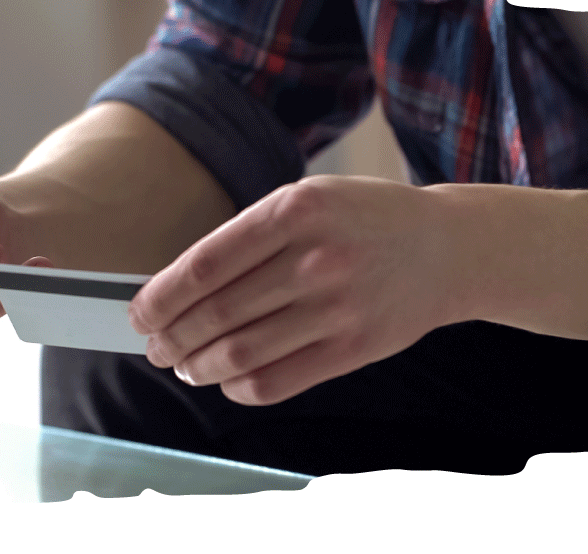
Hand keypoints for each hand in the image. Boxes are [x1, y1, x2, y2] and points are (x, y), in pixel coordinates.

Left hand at [129, 175, 474, 404]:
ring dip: (200, 366)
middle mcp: (315, 257)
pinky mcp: (354, 347)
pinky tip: (230, 381)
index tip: (139, 315)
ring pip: (241, 353)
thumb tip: (178, 288)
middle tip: (157, 348)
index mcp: (295, 209)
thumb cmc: (366, 220)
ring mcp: (337, 306)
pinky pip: (278, 380)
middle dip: (173, 338)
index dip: (161, 297)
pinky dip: (241, 387)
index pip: (205, 265)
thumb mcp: (309, 199)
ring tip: (187, 366)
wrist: (448, 248)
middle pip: (217, 313)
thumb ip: (250, 237)